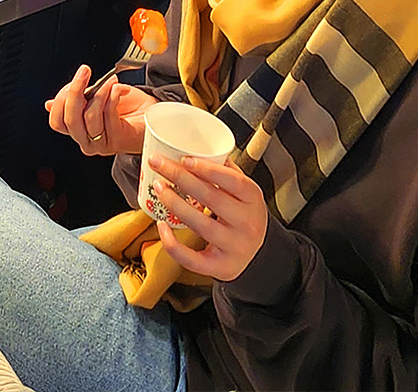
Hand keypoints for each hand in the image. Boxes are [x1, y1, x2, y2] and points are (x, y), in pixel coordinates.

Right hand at [45, 64, 154, 155]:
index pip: (57, 121)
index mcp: (78, 131)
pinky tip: (119, 88)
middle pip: (70, 119)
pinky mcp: (117, 140)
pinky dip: (113, 95)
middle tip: (84, 72)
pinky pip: (108, 113)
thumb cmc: (128, 108)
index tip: (74, 79)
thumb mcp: (95, 99)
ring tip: (110, 80)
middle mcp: (86, 141)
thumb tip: (49, 103)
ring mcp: (101, 143)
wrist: (152, 115)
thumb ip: (76, 100)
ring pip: (90, 115)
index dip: (60, 100)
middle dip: (75, 91)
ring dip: (100, 91)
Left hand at [151, 156, 267, 282]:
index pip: (233, 181)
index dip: (208, 170)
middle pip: (212, 198)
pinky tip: (161, 225)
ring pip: (201, 225)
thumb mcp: (245, 193)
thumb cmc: (245, 216)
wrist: (259, 255)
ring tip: (158, 188)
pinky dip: (173, 243)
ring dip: (175, 204)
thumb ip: (227, 172)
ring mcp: (234, 247)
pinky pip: (192, 258)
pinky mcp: (219, 267)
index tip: (184, 159)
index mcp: (254, 200)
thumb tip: (201, 149)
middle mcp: (247, 224)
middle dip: (181, 178)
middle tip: (159, 164)